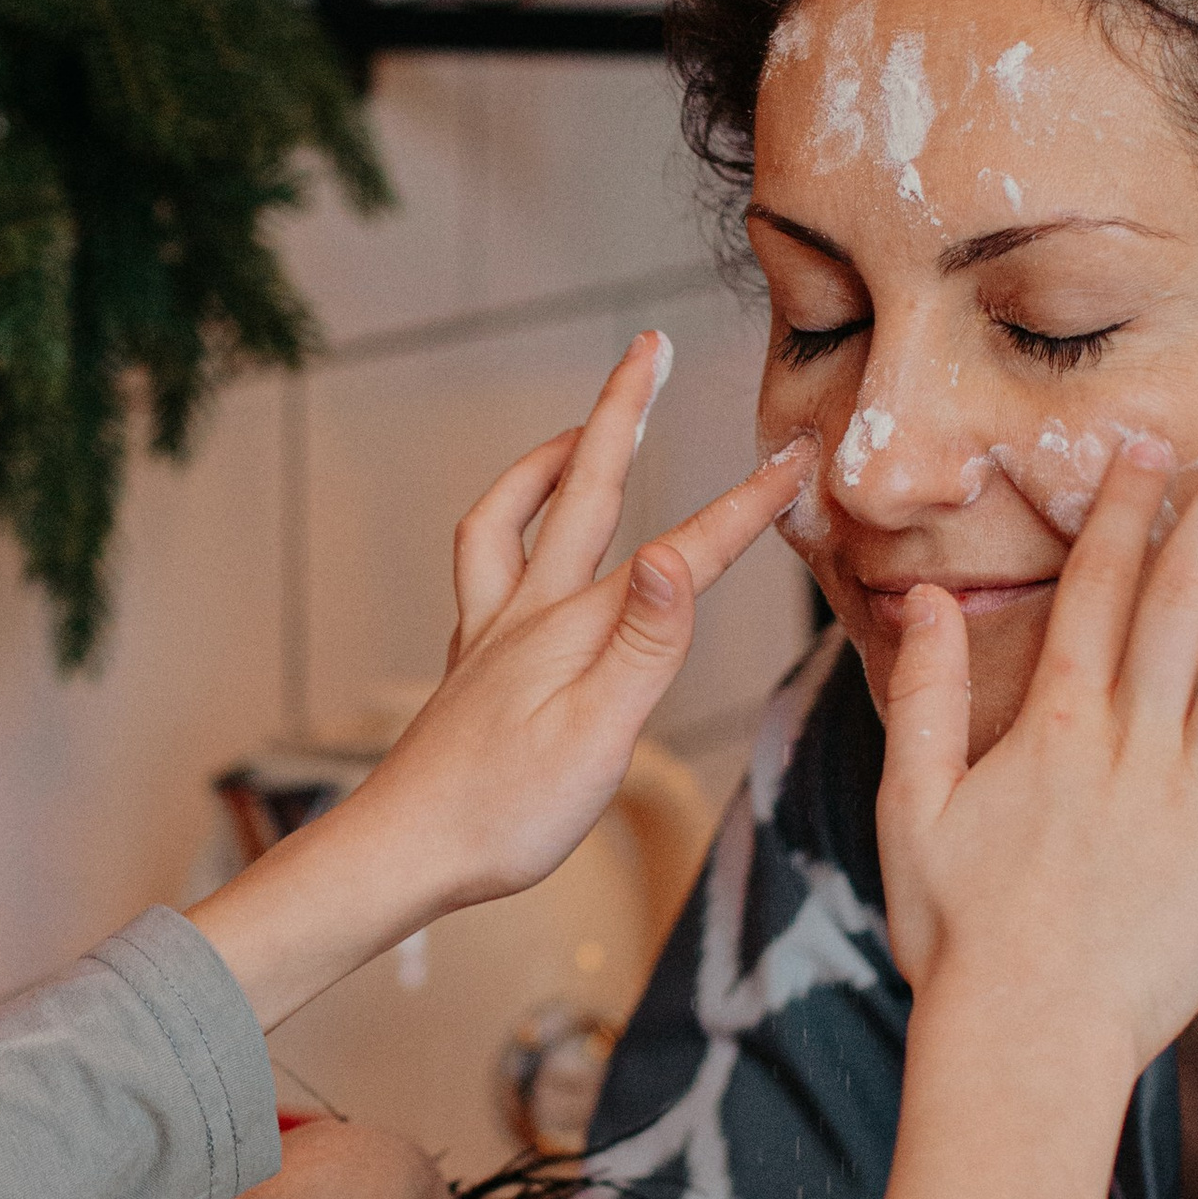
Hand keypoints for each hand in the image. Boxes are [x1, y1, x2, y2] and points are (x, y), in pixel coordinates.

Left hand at [187, 334, 809, 1032]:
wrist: (402, 851)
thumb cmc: (504, 813)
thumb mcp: (598, 737)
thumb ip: (644, 646)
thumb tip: (676, 556)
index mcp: (577, 627)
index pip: (683, 552)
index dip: (744, 505)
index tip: (795, 455)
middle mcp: (530, 612)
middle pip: (582, 488)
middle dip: (622, 411)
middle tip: (647, 347)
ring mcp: (493, 632)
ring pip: (513, 515)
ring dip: (550, 458)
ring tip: (581, 427)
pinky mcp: (472, 662)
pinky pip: (485, 562)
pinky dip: (507, 523)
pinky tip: (521, 539)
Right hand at [876, 432, 1197, 1198]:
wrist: (1026, 1035)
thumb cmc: (958, 934)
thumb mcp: (909, 808)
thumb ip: (921, 699)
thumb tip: (923, 604)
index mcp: (1054, 724)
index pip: (1095, 590)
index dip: (1122, 512)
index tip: (1146, 448)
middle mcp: (1133, 740)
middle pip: (1184, 600)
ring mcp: (1197, 794)